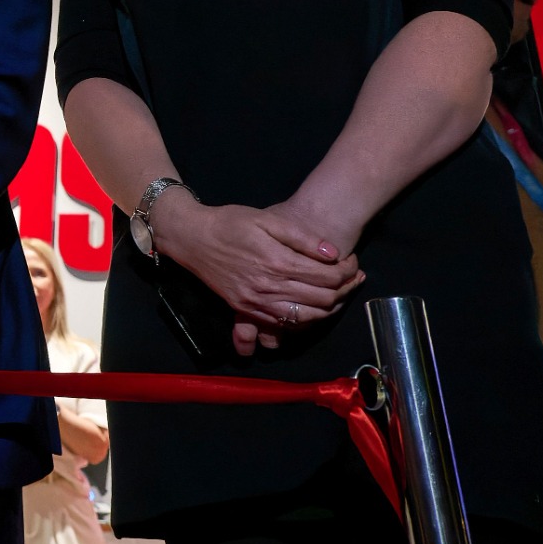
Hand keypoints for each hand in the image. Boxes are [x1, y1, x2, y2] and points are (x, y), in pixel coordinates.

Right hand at [149, 191, 362, 357]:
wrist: (191, 238)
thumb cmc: (230, 222)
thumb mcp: (267, 220)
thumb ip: (302, 237)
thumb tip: (333, 254)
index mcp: (277, 262)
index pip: (328, 276)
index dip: (347, 270)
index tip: (352, 260)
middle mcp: (269, 287)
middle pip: (323, 299)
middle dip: (345, 288)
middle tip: (351, 275)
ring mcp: (257, 302)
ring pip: (308, 317)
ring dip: (330, 307)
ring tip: (338, 291)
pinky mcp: (247, 309)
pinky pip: (285, 323)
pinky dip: (306, 318)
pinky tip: (313, 304)